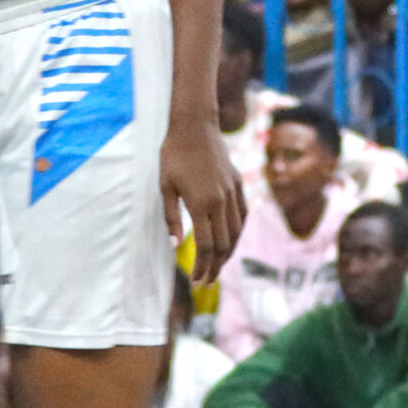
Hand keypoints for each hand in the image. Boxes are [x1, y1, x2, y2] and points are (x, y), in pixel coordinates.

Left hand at [162, 116, 245, 283]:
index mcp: (200, 204)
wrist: (195, 125)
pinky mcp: (238, 183)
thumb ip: (171, 216)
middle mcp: (220, 201)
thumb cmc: (173, 155)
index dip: (202, 266)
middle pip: (223, 244)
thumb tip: (175, 244)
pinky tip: (232, 240)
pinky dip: (238, 232)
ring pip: (236, 231)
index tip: (196, 280)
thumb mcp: (165, 186)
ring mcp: (232, 192)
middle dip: (215, 266)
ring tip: (218, 266)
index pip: (206, 245)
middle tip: (206, 282)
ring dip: (228, 253)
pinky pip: (243, 214)